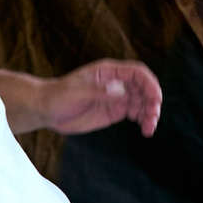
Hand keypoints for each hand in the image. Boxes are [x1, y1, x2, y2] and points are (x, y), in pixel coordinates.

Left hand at [43, 59, 162, 136]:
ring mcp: (117, 97)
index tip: (155, 98)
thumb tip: (121, 90)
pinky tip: (146, 130)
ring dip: (150, 113)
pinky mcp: (115, 110)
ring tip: (149, 128)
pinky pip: (135, 113)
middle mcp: (116, 82)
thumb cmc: (58, 96)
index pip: (136, 73)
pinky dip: (143, 120)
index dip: (149, 83)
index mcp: (108, 72)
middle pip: (143, 88)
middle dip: (152, 101)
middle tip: (153, 116)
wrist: (46, 110)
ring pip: (142, 102)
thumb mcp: (77, 93)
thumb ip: (99, 91)